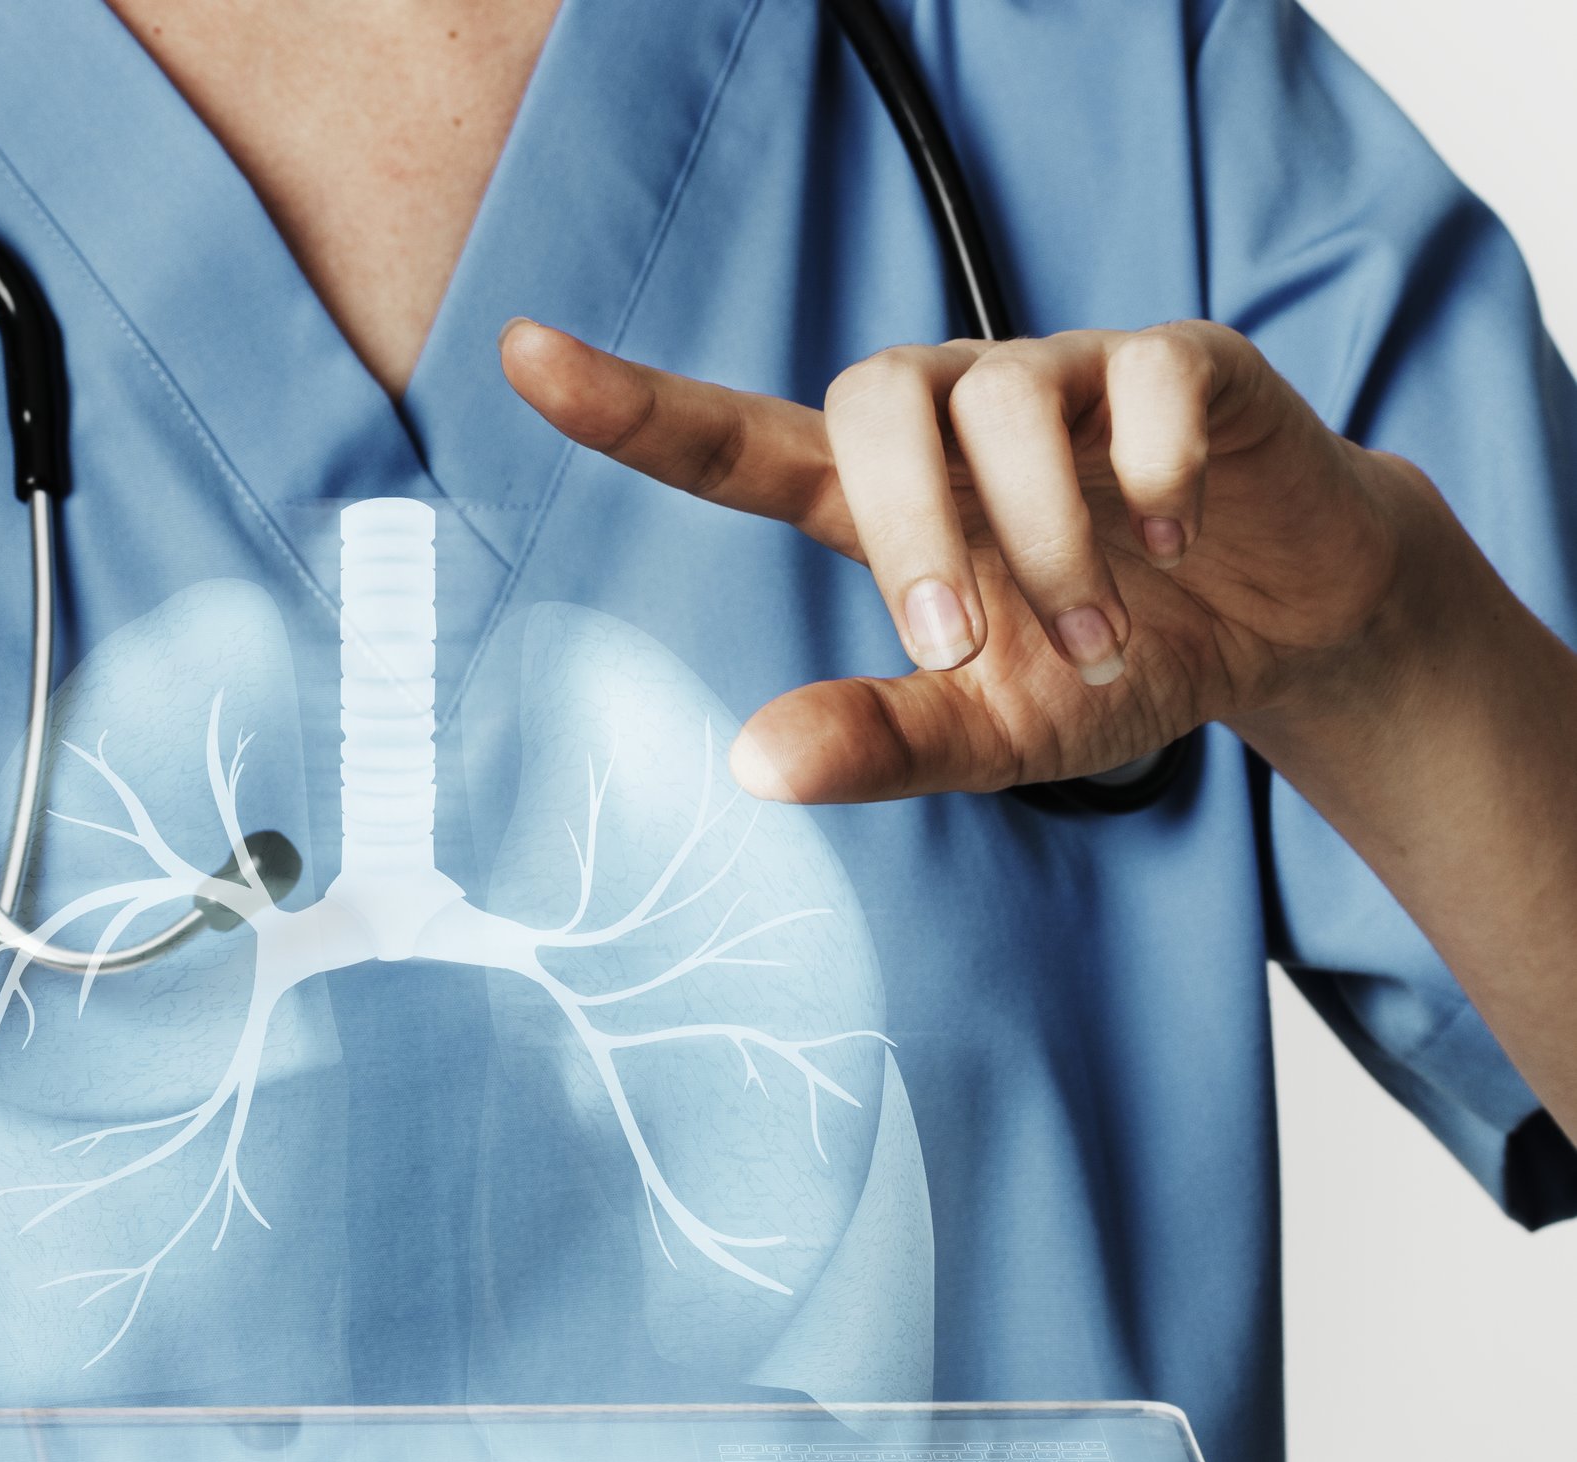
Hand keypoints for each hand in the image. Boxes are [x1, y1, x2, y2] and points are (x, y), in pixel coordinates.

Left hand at [500, 316, 1422, 803]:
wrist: (1279, 625)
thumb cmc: (1107, 663)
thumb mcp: (988, 734)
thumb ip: (879, 743)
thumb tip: (750, 767)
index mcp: (879, 504)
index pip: (732, 440)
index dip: (630, 403)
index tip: (520, 355)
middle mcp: (953, 421)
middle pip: (870, 399)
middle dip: (909, 533)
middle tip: (962, 648)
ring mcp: (1062, 379)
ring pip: (1003, 398)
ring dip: (1046, 543)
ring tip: (1099, 639)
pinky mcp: (1176, 362)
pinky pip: (1141, 380)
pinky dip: (1151, 475)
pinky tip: (1176, 540)